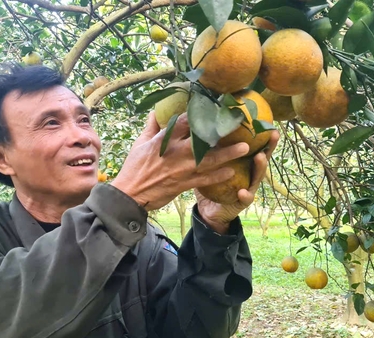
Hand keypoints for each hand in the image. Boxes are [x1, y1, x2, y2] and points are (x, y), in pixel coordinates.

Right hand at [111, 111, 249, 210]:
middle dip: (221, 134)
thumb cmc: (134, 167)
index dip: (201, 113)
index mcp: (164, 140)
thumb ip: (151, 127)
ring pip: (209, 160)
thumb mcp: (140, 143)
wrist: (130, 194)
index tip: (215, 107)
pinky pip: (205, 179)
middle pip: (203, 140)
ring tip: (243, 148)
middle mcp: (176, 152)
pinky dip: (218, 176)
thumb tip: (155, 112)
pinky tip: (231, 171)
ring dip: (227, 155)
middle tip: (239, 126)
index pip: (184, 121)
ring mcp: (182, 169)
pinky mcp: (184, 184)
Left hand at [195, 130, 279, 233]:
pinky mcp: (243, 202)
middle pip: (263, 158)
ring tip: (260, 158)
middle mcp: (249, 174)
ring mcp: (249, 188)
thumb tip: (202, 127)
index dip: (262, 135)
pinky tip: (243, 192)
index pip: (255, 147)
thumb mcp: (211, 164)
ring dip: (260, 167)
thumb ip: (212, 150)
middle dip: (269, 147)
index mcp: (243, 163)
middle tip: (272, 135)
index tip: (268, 122)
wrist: (209, 210)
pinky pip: (246, 198)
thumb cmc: (211, 183)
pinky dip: (245, 194)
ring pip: (258, 176)